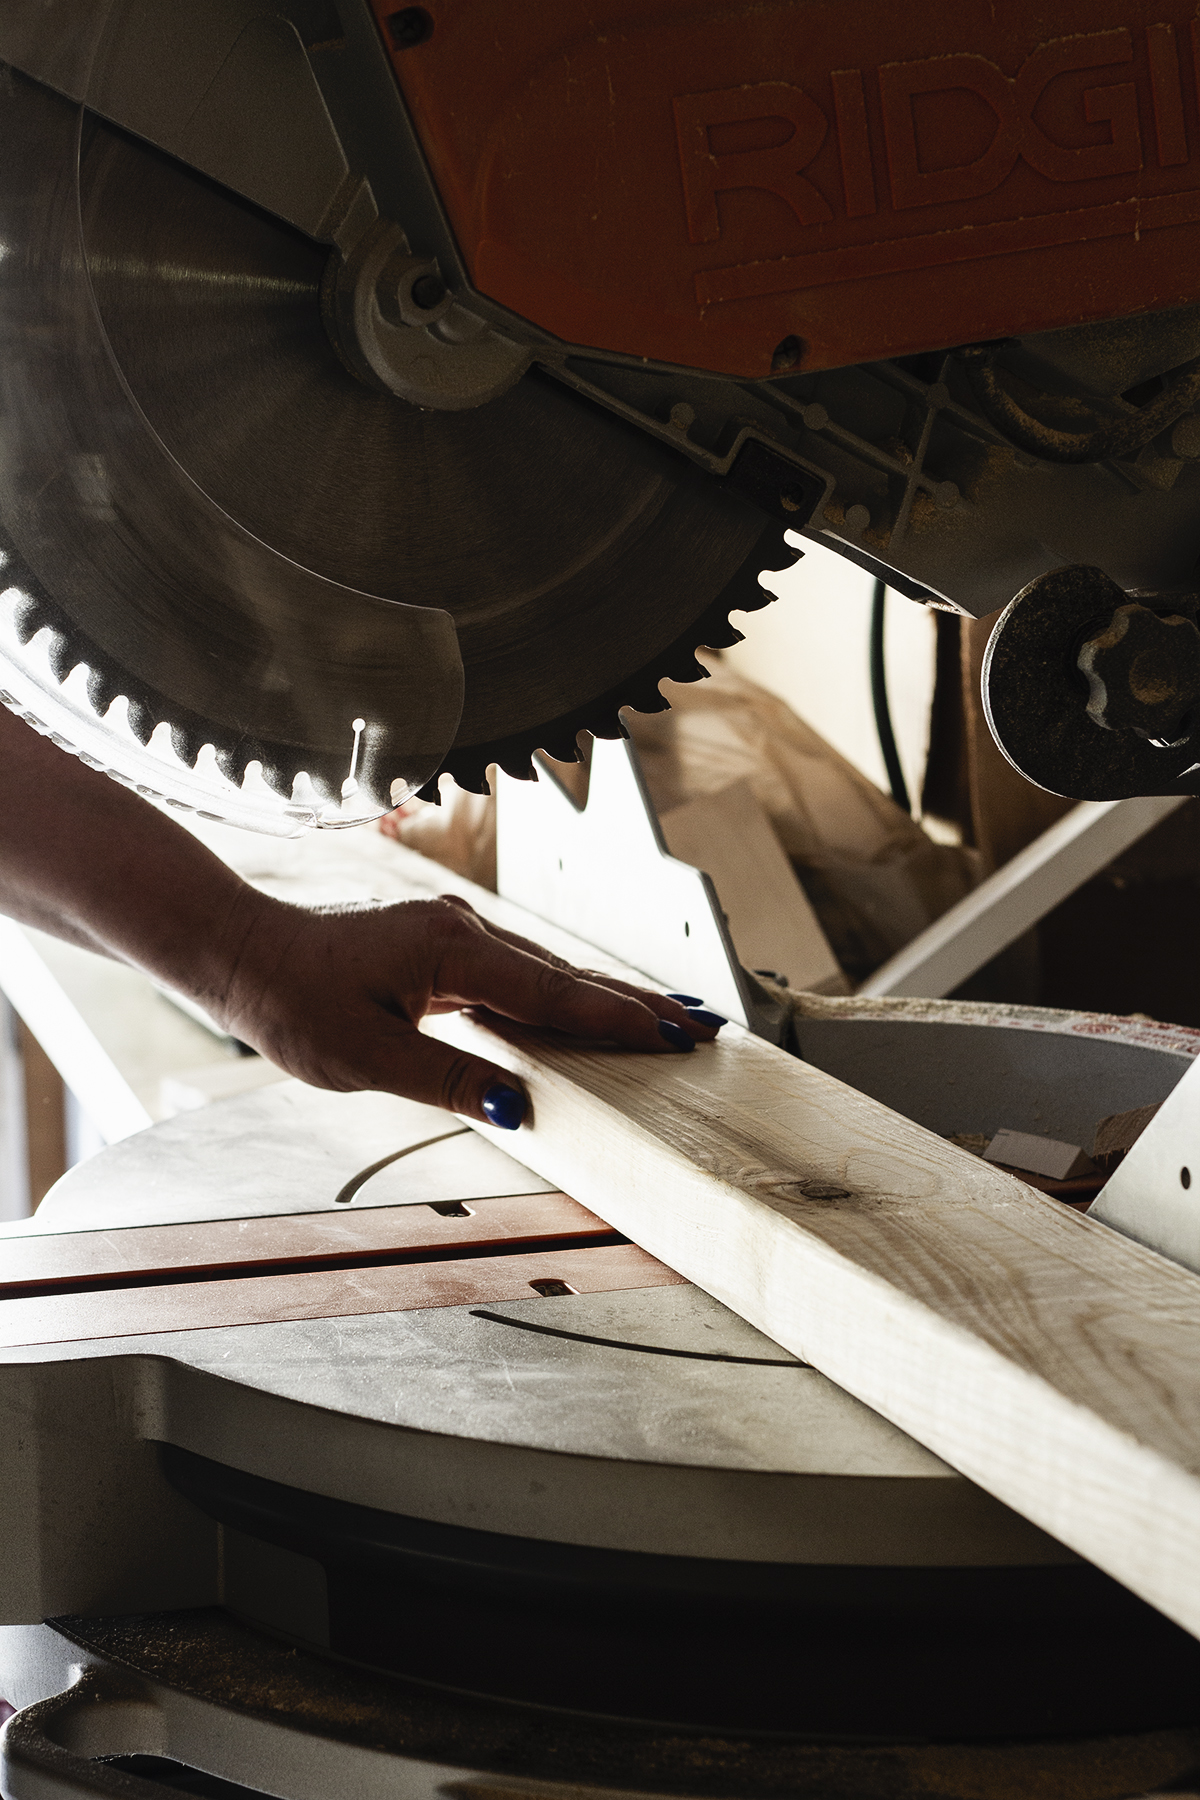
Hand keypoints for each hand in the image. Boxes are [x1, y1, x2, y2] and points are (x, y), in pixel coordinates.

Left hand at [214, 890, 719, 1125]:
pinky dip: (569, 990)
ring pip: (549, 970)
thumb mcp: (362, 1057)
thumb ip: (447, 1079)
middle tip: (705, 1029)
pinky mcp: (445, 945)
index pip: (553, 992)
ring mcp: (455, 934)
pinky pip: (523, 971)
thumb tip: (520, 1107)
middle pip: (568, 975)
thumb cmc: (292, 1000)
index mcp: (450, 953)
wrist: (244, 949)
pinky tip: (593, 1005)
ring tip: (672, 1019)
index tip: (677, 1036)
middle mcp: (463, 933)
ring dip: (610, 996)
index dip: (618, 1018)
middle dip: (638, 1004)